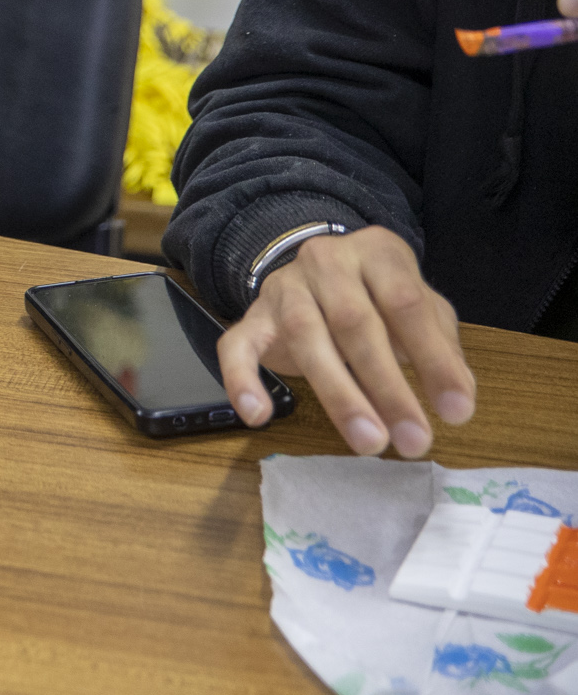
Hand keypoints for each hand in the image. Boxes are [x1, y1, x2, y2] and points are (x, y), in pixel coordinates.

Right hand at [215, 227, 475, 457]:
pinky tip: (258, 416)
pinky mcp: (251, 317)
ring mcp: (283, 288)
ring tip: (368, 442)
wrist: (323, 271)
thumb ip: (443, 349)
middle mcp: (326, 261)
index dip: (433, 359)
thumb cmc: (381, 298)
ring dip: (338, 395)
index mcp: (376, 252)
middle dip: (387, 387)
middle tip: (413, 441)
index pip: (406, 303)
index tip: (456, 412)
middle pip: (354, 322)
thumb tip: (457, 400)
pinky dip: (242, 380)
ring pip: (304, 337)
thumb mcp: (424, 312)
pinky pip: (236, 346)